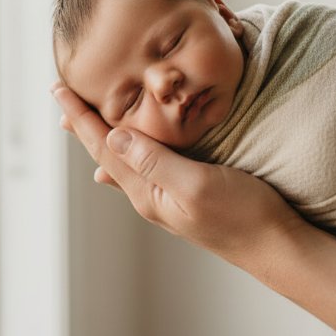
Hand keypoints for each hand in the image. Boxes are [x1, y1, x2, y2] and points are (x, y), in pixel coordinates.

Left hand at [52, 82, 302, 264]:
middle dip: (84, 124)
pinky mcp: (185, 193)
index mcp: (147, 191)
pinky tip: (121, 157)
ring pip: (123, 159)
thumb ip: (155, 161)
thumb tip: (113, 136)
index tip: (59, 89)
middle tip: (63, 97)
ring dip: (102, 135)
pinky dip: (128, 149)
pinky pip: (143, 167)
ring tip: (84, 120)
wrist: (276, 246)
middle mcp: (149, 195)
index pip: (102, 146)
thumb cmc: (243, 216)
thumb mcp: (197, 185)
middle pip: (106, 152)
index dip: (80, 117)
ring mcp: (166, 197)